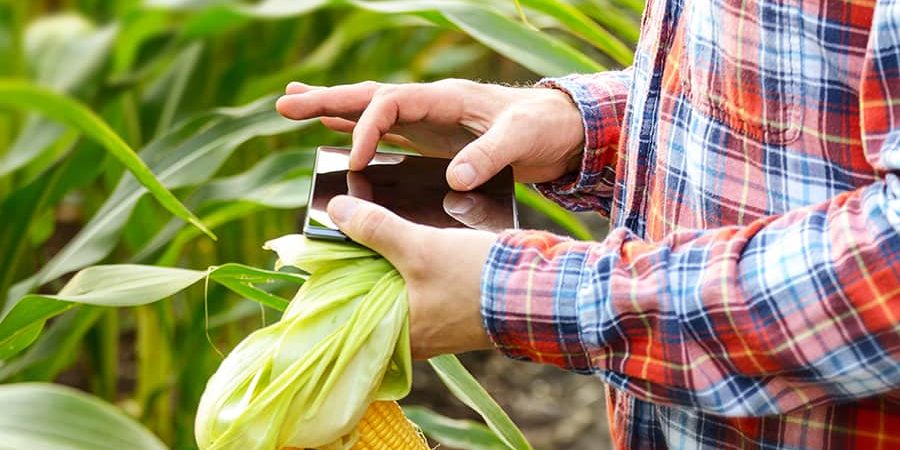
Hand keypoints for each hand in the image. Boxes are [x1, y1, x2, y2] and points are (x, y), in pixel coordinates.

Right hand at [276, 79, 584, 189]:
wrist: (565, 130)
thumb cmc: (546, 127)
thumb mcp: (521, 139)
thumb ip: (488, 156)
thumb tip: (452, 180)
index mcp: (446, 98)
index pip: (390, 102)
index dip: (366, 127)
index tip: (355, 160)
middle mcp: (431, 106)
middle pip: (369, 98)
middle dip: (327, 100)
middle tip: (283, 104)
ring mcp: (431, 123)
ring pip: (372, 113)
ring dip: (335, 111)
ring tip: (295, 107)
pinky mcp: (436, 142)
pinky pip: (390, 135)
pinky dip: (361, 134)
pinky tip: (340, 136)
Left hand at [326, 194, 495, 358]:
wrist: (540, 289)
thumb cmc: (476, 276)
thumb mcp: (420, 247)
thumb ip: (376, 229)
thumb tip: (335, 210)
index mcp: (399, 334)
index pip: (353, 309)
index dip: (339, 278)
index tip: (332, 250)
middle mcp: (417, 339)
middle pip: (377, 299)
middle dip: (367, 268)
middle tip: (354, 234)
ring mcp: (441, 329)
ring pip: (403, 293)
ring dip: (395, 266)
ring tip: (383, 233)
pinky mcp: (461, 315)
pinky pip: (428, 292)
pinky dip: (419, 271)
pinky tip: (418, 246)